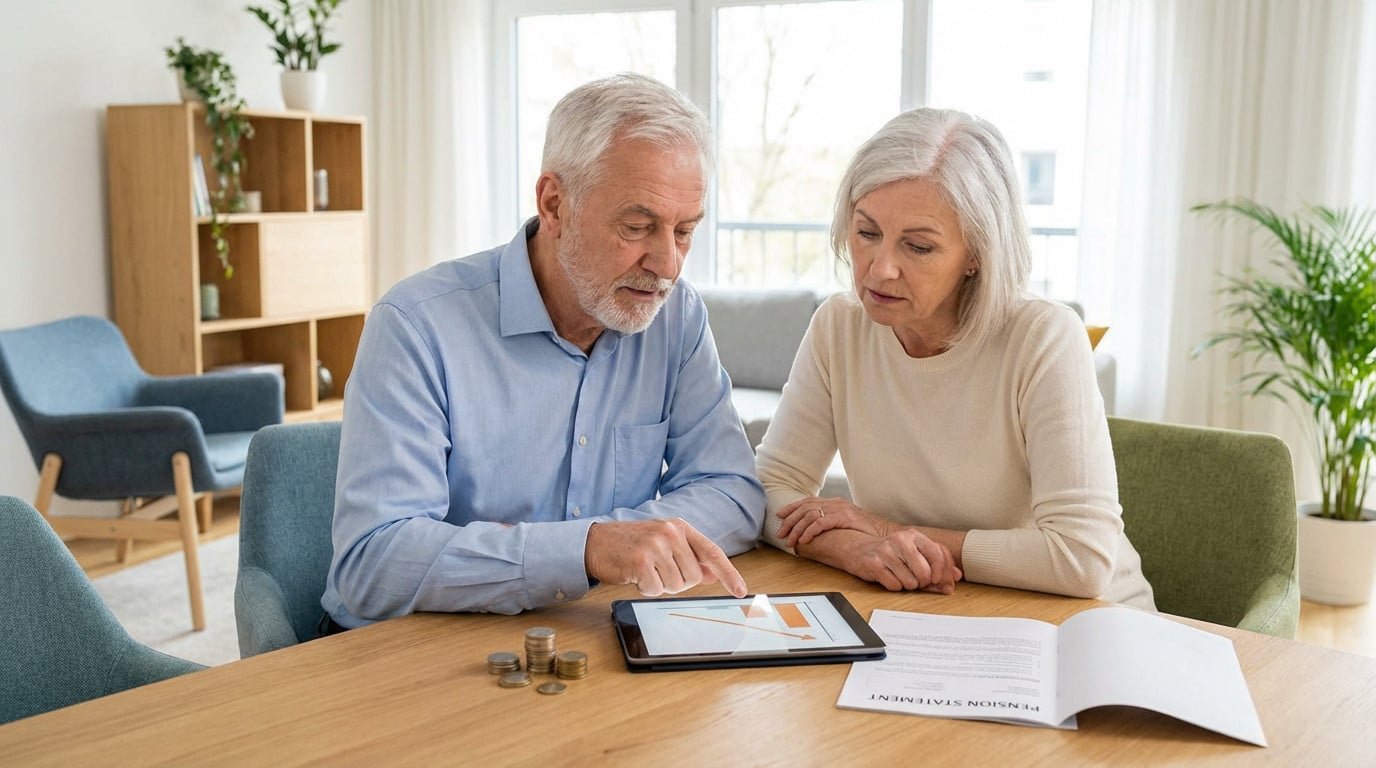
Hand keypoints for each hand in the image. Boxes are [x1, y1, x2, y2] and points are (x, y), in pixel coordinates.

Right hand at [585, 518, 746, 597]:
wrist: (595, 542)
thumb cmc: (631, 544)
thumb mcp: (664, 544)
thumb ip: (689, 557)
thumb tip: (713, 573)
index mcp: (680, 527)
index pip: (712, 552)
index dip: (729, 573)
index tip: (741, 590)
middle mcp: (670, 532)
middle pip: (693, 577)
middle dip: (677, 582)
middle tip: (657, 570)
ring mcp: (655, 545)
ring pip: (676, 586)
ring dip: (660, 586)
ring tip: (644, 571)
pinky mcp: (641, 561)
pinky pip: (655, 590)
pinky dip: (645, 589)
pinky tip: (635, 576)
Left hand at [777, 497, 894, 547]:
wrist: (885, 533)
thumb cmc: (865, 532)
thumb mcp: (846, 524)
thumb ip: (832, 523)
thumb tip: (813, 531)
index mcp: (835, 503)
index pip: (808, 501)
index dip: (792, 508)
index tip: (780, 515)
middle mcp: (836, 503)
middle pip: (805, 507)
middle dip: (790, 520)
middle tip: (780, 533)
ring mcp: (840, 509)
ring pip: (810, 515)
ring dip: (797, 529)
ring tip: (790, 541)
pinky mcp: (845, 518)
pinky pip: (821, 523)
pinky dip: (810, 531)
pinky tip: (804, 540)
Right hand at [841, 529, 962, 593]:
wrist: (858, 550)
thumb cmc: (891, 554)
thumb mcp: (914, 554)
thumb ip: (936, 565)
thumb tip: (955, 578)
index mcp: (914, 535)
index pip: (939, 554)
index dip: (944, 573)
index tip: (940, 581)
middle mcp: (900, 540)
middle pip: (926, 572)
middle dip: (924, 583)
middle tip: (917, 581)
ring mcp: (886, 551)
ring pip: (911, 582)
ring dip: (908, 585)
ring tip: (900, 577)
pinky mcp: (874, 564)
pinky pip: (894, 585)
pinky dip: (894, 586)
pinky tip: (889, 578)